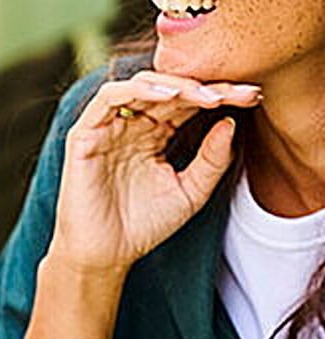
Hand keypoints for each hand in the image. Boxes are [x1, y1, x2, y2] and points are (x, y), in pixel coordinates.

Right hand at [51, 71, 260, 272]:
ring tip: (205, 95)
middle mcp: (131, 126)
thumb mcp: (191, 192)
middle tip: (238, 92)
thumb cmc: (142, 226)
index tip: (252, 98)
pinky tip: (168, 96)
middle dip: (205, 87)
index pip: (187, 104)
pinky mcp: (85, 133)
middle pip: (169, 90)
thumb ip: (212, 160)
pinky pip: (109, 98)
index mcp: (154, 136)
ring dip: (175, 84)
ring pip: (141, 86)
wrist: (105, 254)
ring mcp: (107, 127)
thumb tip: (231, 123)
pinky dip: (137, 90)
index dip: (219, 96)